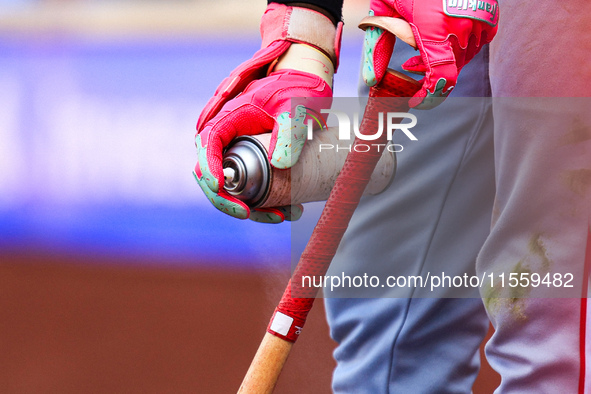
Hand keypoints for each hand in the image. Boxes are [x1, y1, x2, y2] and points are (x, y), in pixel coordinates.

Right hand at [195, 4, 340, 222]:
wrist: (308, 83)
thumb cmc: (299, 88)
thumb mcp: (296, 108)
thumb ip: (289, 132)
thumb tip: (279, 164)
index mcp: (229, 118)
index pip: (207, 145)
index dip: (209, 168)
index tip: (221, 186)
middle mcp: (228, 137)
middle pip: (212, 173)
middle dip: (227, 198)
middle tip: (249, 213)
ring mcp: (239, 150)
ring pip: (232, 185)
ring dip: (250, 206)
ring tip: (282, 215)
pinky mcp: (253, 160)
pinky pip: (249, 186)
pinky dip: (263, 201)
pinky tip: (286, 211)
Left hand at [361, 0, 497, 108]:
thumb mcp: (383, 9)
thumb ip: (377, 46)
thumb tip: (372, 81)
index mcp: (434, 28)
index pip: (441, 76)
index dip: (429, 96)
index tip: (416, 102)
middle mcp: (460, 26)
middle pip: (450, 69)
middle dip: (429, 75)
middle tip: (410, 68)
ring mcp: (478, 20)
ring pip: (464, 57)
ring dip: (444, 62)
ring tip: (421, 52)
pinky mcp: (489, 13)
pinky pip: (478, 42)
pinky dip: (462, 47)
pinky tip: (445, 40)